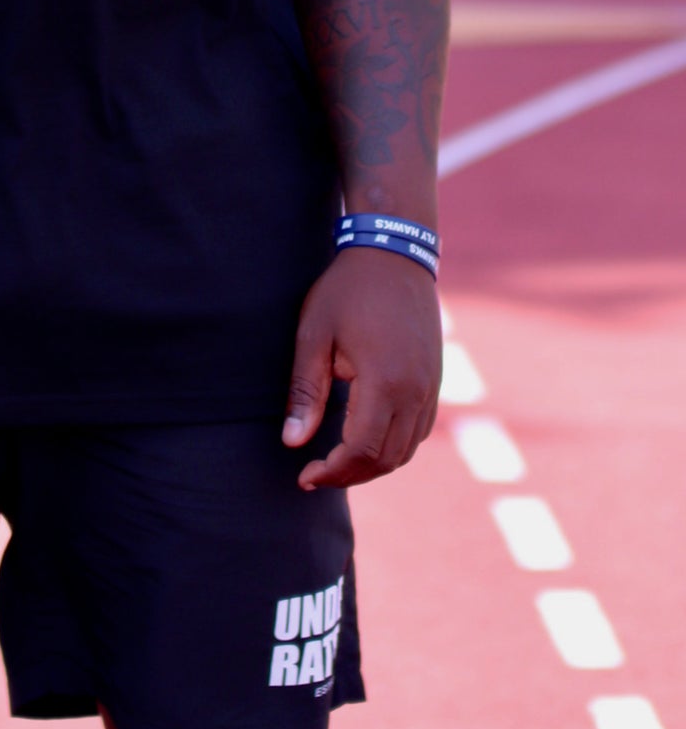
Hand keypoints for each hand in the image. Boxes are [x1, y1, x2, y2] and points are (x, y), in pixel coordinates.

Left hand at [281, 247, 440, 488]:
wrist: (394, 253)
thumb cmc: (347, 290)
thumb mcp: (314, 335)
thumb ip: (305, 392)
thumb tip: (292, 442)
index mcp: (385, 382)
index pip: (362, 451)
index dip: (333, 472)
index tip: (304, 476)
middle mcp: (416, 391)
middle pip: (387, 460)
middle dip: (350, 474)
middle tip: (315, 473)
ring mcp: (431, 387)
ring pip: (406, 450)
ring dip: (373, 464)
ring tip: (336, 460)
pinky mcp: (435, 380)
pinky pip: (419, 430)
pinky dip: (394, 446)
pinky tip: (365, 438)